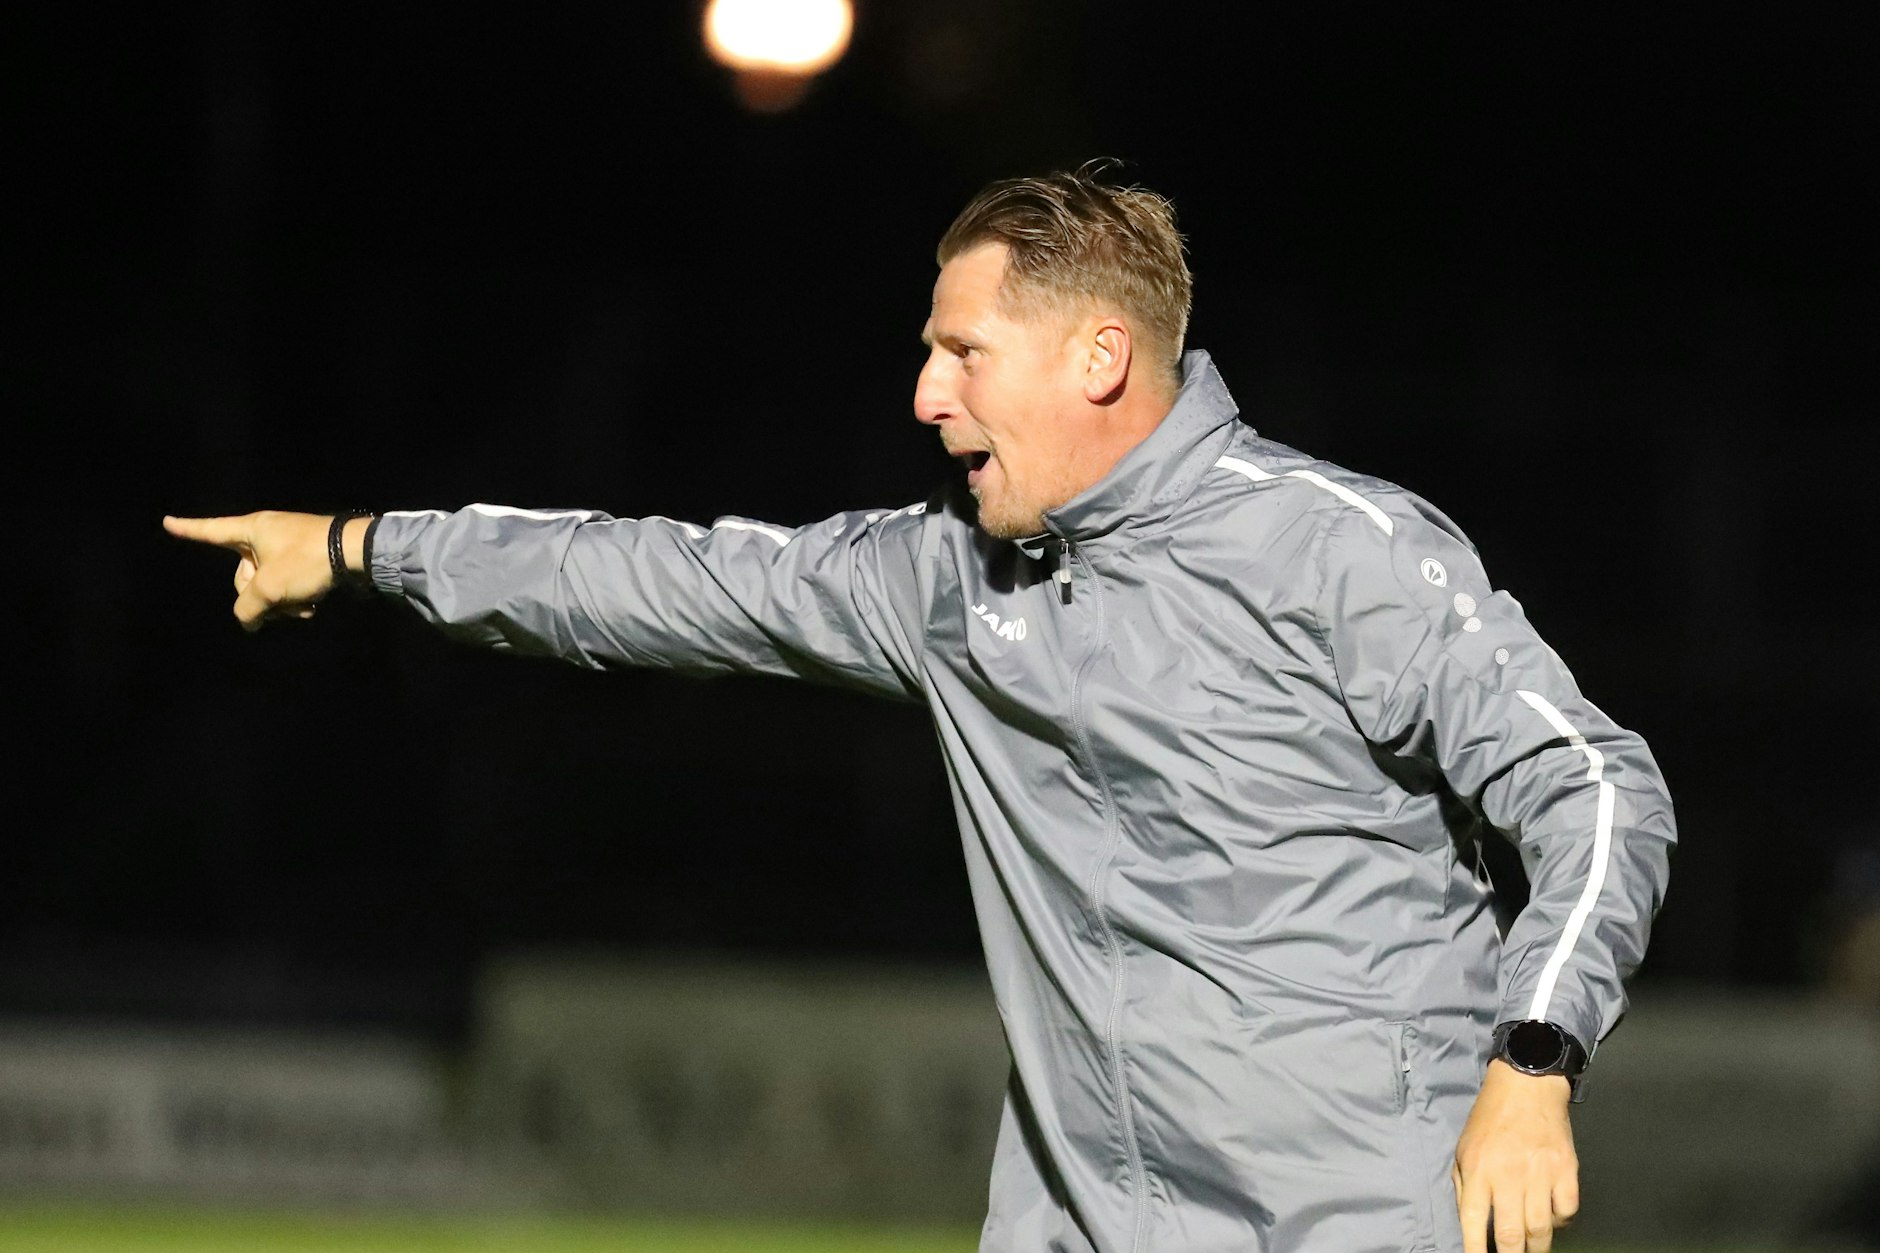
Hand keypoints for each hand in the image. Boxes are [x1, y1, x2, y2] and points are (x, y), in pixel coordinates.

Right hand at [164, 510, 334, 630]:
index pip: (211, 531)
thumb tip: (248, 620)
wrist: (357, 553)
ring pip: (269, 583)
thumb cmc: (307, 561)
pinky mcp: (307, 557)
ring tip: (302, 607)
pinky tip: (312, 606)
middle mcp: (267, 533)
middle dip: (259, 595)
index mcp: (252, 529)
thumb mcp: (270, 588)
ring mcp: (288, 545)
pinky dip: (296, 597)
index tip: (167, 521)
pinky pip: (289, 582)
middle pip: (244, 573)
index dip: (188, 529)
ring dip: (281, 601)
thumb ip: (248, 607)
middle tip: (279, 603)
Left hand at [1453, 1059, 1578, 1252]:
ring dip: (1537, 1246)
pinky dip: (1561, 1221)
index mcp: (1478, 1170)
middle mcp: (1508, 1176)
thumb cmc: (1490, 1118)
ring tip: (1532, 1250)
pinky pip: (1567, 1211)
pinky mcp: (1566, 1170)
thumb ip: (1464, 1185)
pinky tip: (1553, 1218)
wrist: (1527, 1086)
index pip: (1473, 1221)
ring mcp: (1540, 1174)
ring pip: (1541, 1229)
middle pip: (1511, 1234)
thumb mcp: (1464, 1148)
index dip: (1475, 1249)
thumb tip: (1468, 1221)